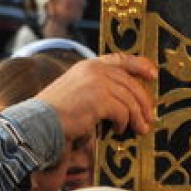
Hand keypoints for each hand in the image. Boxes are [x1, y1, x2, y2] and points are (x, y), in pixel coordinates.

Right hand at [34, 54, 155, 139]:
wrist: (38, 122)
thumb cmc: (52, 113)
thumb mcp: (74, 91)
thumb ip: (95, 88)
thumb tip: (123, 98)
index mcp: (87, 65)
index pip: (120, 59)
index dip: (140, 65)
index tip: (153, 75)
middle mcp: (94, 69)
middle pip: (130, 83)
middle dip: (143, 101)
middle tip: (149, 117)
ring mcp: (97, 82)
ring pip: (129, 99)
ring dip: (136, 116)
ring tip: (139, 129)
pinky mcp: (100, 99)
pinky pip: (123, 111)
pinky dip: (123, 123)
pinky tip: (119, 131)